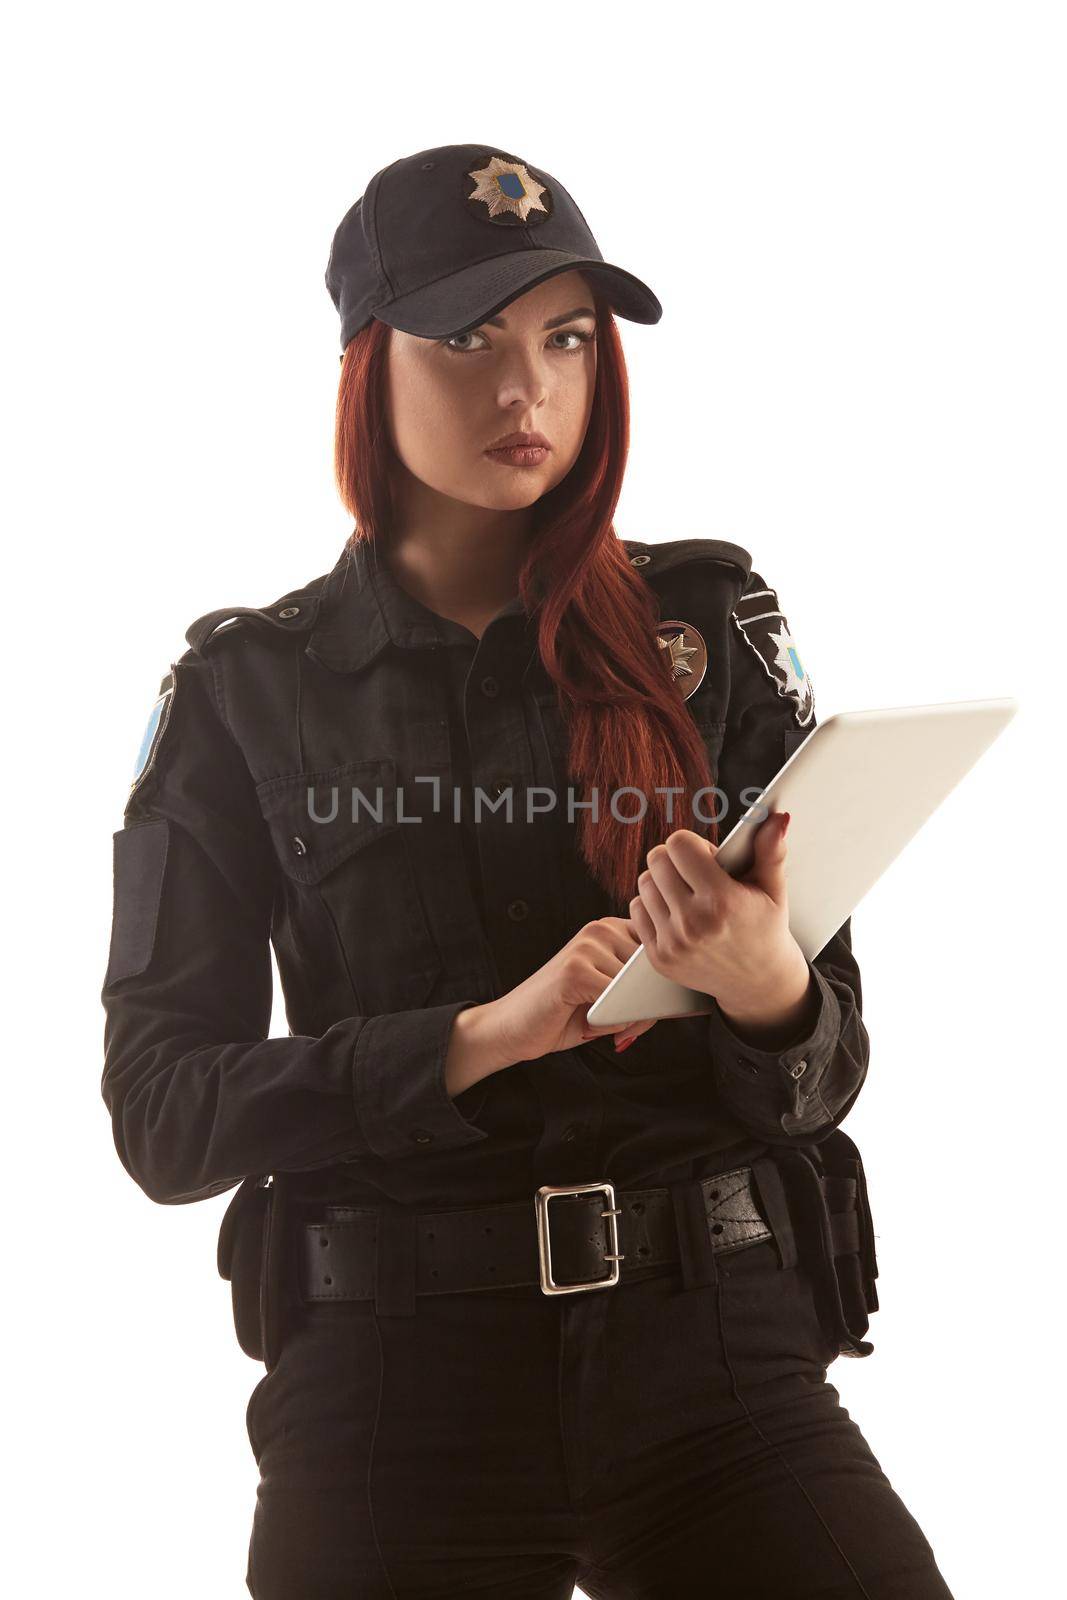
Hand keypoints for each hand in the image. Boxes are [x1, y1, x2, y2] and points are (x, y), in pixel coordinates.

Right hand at [485, 917, 660, 1065]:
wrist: (512, 1027)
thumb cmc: (565, 1014)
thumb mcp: (610, 996)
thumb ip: (640, 991)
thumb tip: (675, 999)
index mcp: (612, 928)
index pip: (661, 949)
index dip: (664, 984)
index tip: (664, 1006)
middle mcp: (600, 929)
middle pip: (653, 971)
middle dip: (650, 1006)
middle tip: (628, 1026)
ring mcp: (586, 947)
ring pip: (638, 989)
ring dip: (629, 1017)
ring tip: (602, 1023)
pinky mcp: (575, 971)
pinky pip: (617, 1003)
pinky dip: (610, 1023)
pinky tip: (588, 1023)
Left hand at [628, 813, 810, 1026]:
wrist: (757, 983)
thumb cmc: (765, 928)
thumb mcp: (773, 890)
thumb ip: (771, 851)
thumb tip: (778, 816)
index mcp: (722, 901)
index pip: (678, 844)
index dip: (692, 845)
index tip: (706, 858)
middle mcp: (693, 923)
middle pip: (657, 859)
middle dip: (675, 859)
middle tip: (696, 874)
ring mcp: (673, 943)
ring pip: (644, 882)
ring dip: (662, 882)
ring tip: (687, 894)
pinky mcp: (658, 957)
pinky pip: (637, 909)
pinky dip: (652, 905)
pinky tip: (676, 912)